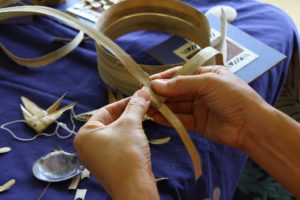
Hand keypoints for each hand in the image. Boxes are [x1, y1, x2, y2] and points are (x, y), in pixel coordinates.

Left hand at [74, 89, 158, 199]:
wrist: (134, 187)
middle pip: (110, 122)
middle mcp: (87, 146)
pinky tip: (140, 138)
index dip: (124, 102)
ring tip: (144, 120)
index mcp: (85, 134)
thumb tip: (144, 91)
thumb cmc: (126, 153)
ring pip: (115, 135)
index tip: (139, 97)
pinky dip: (128, 139)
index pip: (105, 110)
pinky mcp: (108, 166)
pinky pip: (117, 146)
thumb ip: (136, 106)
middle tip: (143, 108)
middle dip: (128, 115)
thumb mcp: (131, 124)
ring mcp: (97, 158)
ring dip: (130, 126)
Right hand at [150, 66, 267, 147]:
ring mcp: (199, 107)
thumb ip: (181, 84)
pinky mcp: (198, 123)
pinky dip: (169, 119)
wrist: (251, 126)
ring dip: (162, 108)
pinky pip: (180, 120)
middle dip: (161, 94)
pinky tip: (157, 119)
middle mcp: (202, 90)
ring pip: (176, 106)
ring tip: (146, 109)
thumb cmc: (233, 97)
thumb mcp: (208, 83)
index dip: (164, 78)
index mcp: (207, 75)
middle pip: (176, 91)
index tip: (147, 82)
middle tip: (143, 98)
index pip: (181, 74)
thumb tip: (156, 84)